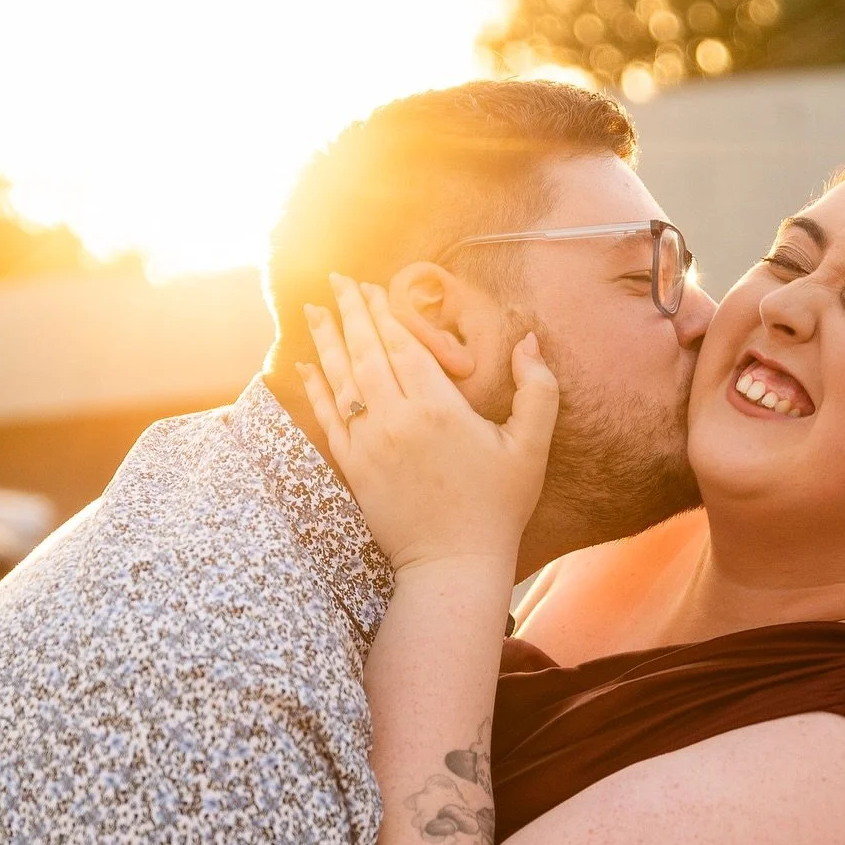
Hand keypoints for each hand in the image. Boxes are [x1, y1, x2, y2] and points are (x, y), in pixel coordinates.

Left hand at [300, 277, 557, 573]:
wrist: (454, 564)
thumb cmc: (498, 507)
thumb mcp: (531, 449)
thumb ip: (537, 391)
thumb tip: (530, 343)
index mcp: (439, 408)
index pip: (403, 346)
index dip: (384, 313)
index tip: (370, 285)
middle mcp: (397, 420)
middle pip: (366, 353)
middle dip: (351, 312)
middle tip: (337, 279)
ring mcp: (370, 445)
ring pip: (342, 379)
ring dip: (327, 340)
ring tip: (314, 308)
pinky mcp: (354, 469)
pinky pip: (330, 419)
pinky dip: (317, 388)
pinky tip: (307, 365)